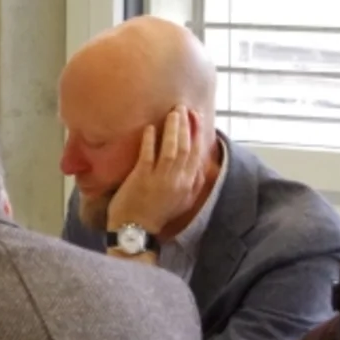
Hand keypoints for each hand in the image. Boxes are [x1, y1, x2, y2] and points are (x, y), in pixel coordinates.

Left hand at [106, 105, 209, 236]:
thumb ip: (194, 183)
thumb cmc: (157, 215)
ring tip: (172, 113)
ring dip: (173, 129)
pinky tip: (151, 128)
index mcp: (189, 185)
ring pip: (171, 149)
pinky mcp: (141, 179)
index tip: (196, 116)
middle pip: (186, 148)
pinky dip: (151, 140)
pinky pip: (148, 155)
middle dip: (186, 125)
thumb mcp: (184, 201)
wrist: (136, 231)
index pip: (197, 154)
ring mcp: (160, 179)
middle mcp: (178, 181)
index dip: (197, 133)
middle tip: (182, 108)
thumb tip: (203, 165)